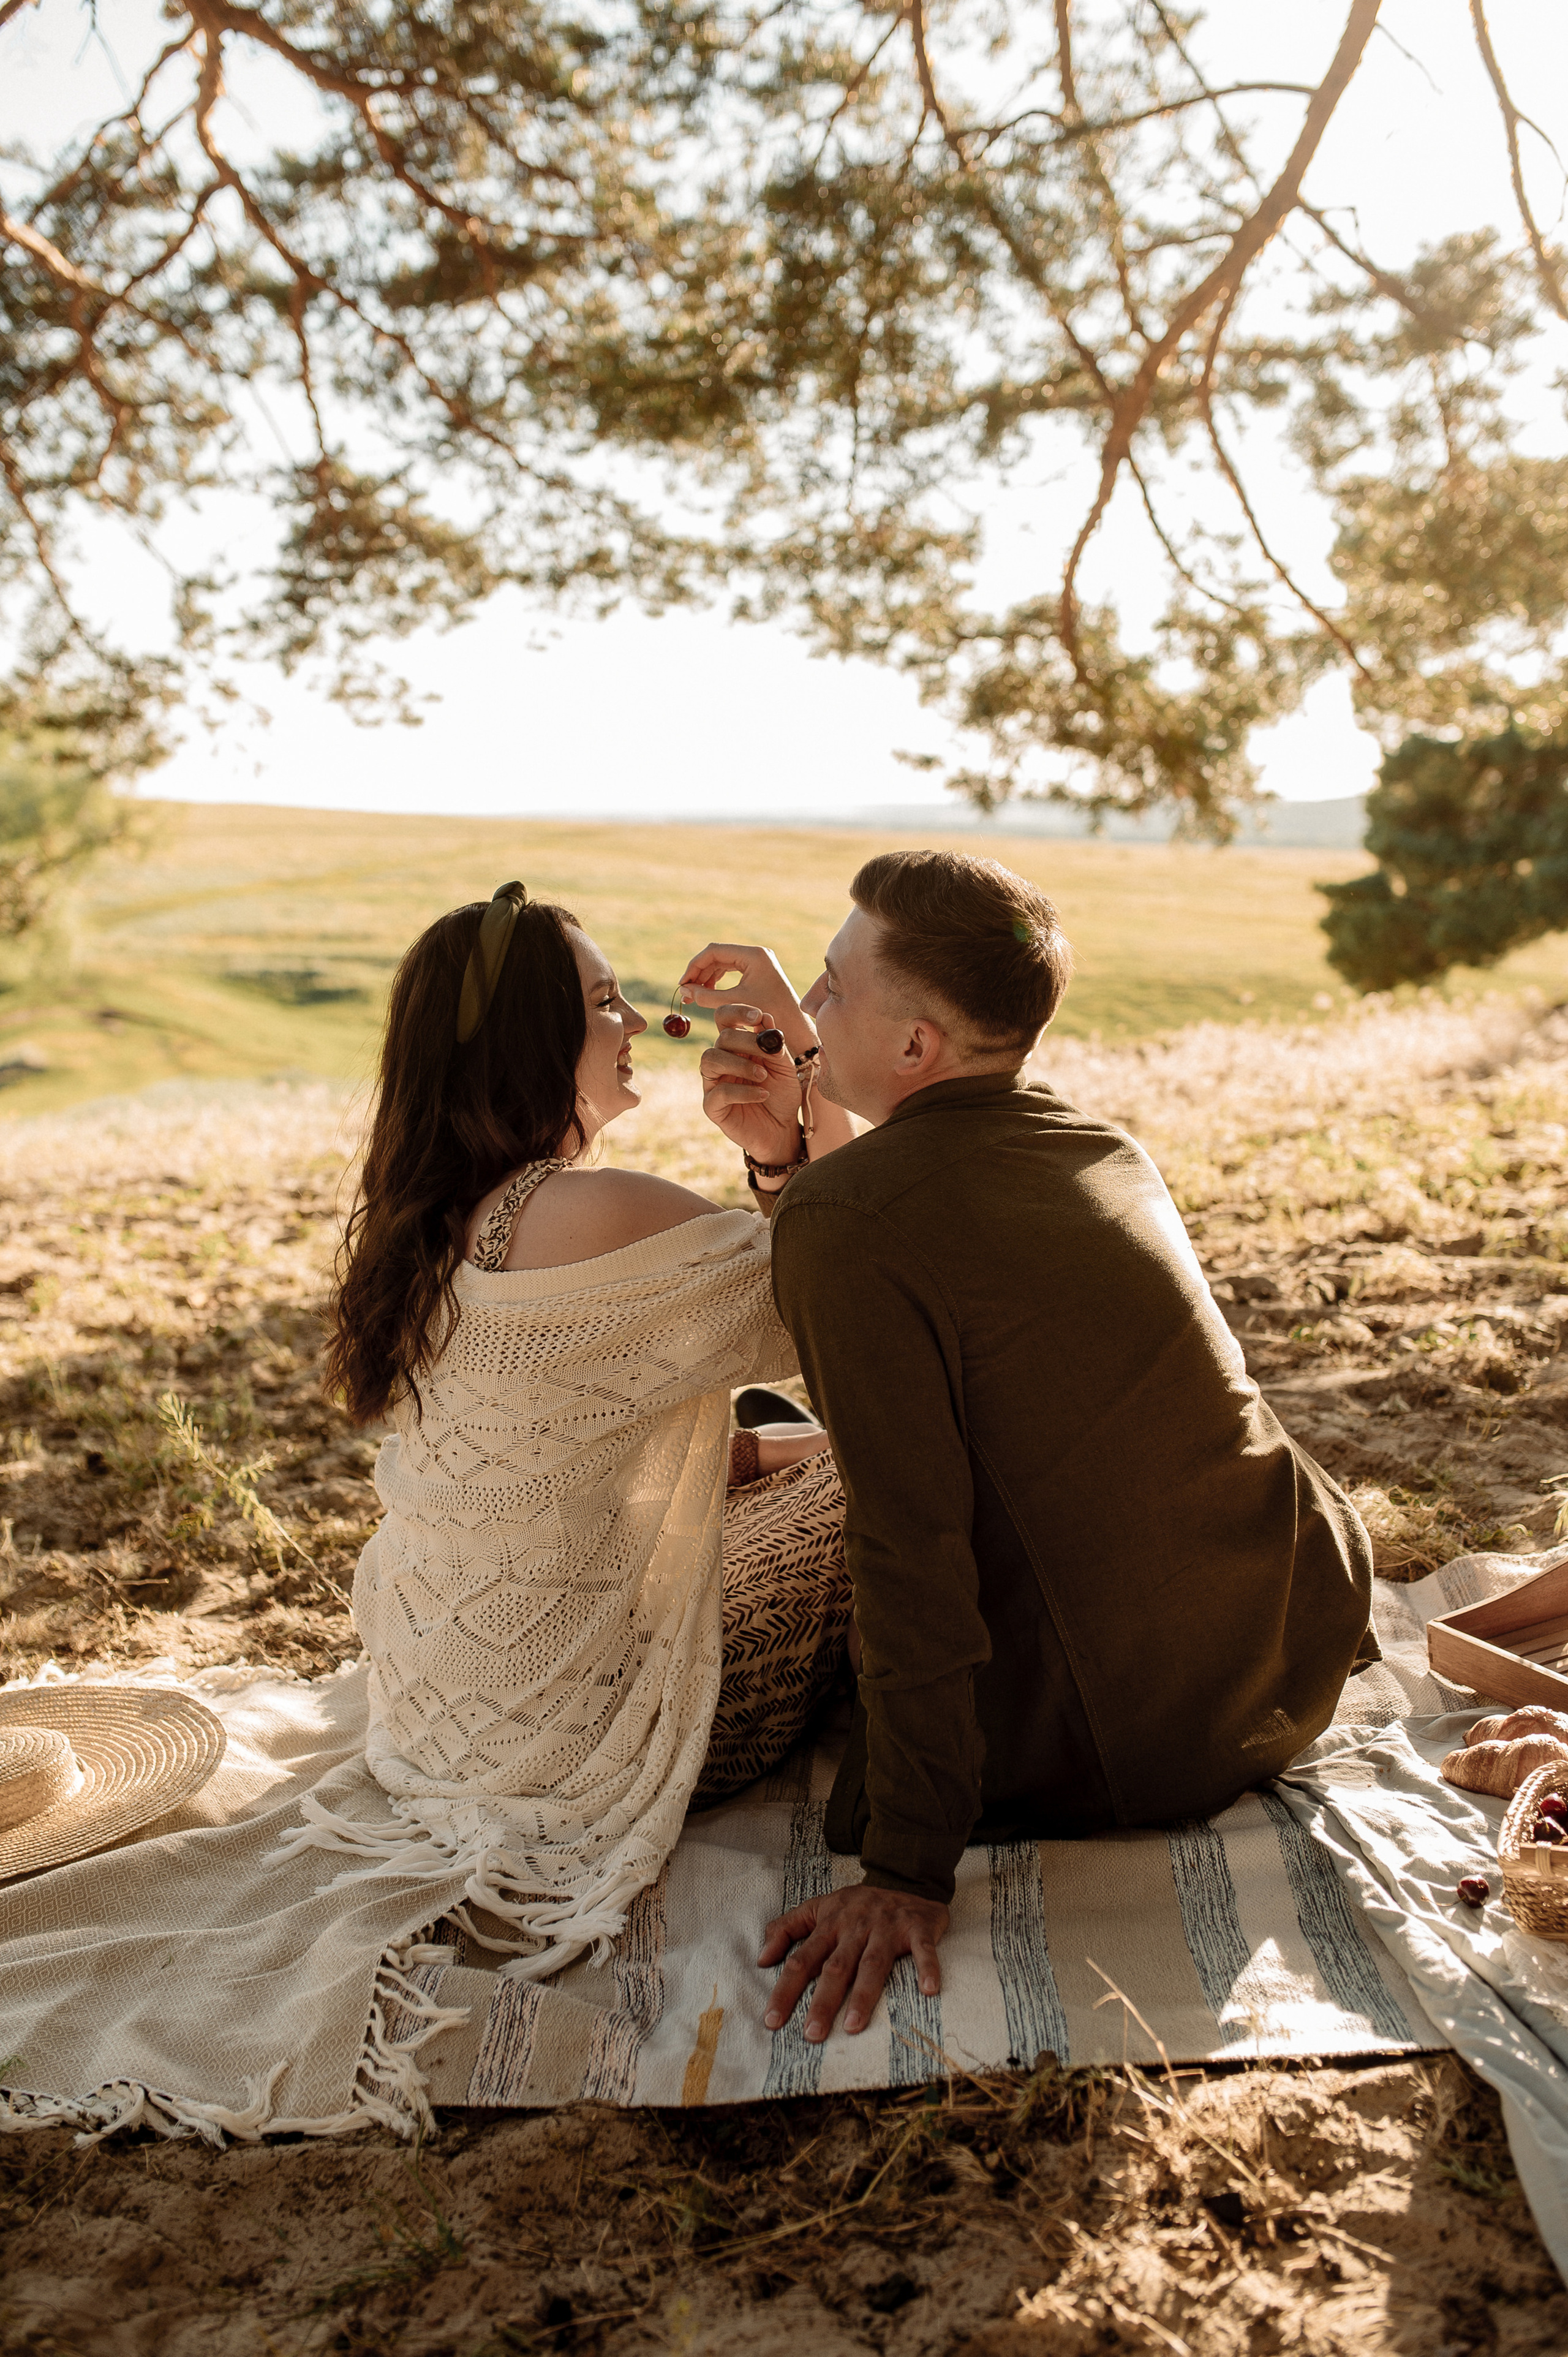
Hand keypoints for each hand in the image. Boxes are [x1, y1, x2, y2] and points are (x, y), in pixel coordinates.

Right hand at [678, 943, 816, 1058]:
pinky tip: (708, 994)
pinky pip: (731, 970)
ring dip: (707, 977)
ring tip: (695, 996)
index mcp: (754, 955)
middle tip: (686, 992)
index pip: (714, 951)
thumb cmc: (768, 1016)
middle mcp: (756, 953)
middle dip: (700, 973)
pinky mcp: (758, 971)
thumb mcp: (735, 1004)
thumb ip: (707, 996)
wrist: (795, 1027)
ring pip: (723, 963)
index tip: (683, 984)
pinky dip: (718, 980)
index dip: (695, 966)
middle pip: (718, 955)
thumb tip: (683, 991)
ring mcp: (758, 961)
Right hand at [700, 1002, 802, 1162]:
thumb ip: (774, 1044)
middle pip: (722, 1038)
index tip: (758, 1016)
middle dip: (747, 1042)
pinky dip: (743, 1091)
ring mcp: (714, 1082)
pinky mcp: (712, 1106)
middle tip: (769, 1053)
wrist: (783, 1129)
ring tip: (763, 1076)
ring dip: (740, 1064)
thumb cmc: (781, 1095)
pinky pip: (718, 1092)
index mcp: (737, 1046)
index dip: (737, 1012)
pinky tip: (762, 1094)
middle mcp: (722, 1060)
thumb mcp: (784, 1067)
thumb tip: (765, 1017)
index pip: (725, 1019)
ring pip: (710, 1059)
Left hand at [759, 1884, 948, 2041]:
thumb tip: (761, 1959)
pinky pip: (922, 1949)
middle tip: (811, 2034)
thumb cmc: (857, 1905)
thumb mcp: (818, 1908)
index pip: (802, 1960)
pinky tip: (928, 1991)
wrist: (905, 1881)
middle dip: (822, 2001)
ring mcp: (887, 1926)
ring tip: (852, 2026)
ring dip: (863, 1995)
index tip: (772, 2021)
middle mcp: (856, 1925)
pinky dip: (926, 1968)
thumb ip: (786, 1928)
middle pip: (836, 1967)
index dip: (785, 1990)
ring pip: (872, 1964)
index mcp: (830, 1923)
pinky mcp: (917, 1928)